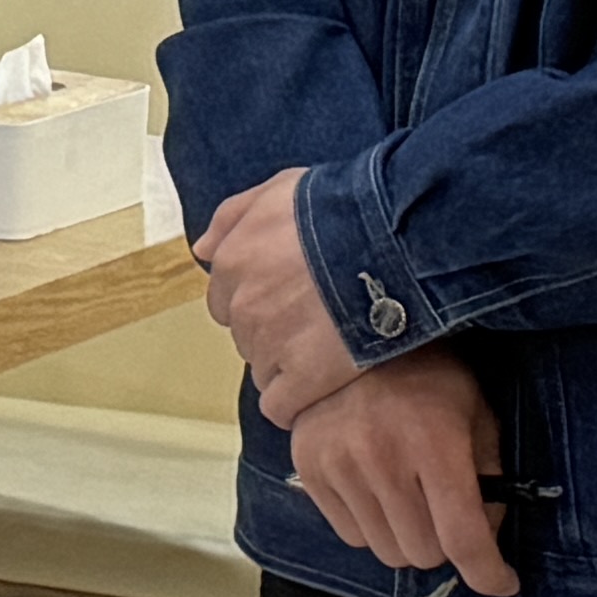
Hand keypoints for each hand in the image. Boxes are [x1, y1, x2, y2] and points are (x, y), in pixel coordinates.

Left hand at [195, 167, 363, 422]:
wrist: (393, 241)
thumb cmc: (341, 208)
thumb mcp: (281, 191)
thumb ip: (235, 218)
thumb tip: (203, 250)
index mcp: (234, 263)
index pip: (226, 300)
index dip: (258, 302)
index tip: (289, 300)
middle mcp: (244, 307)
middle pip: (246, 336)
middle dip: (273, 333)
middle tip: (315, 324)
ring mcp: (272, 346)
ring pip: (264, 370)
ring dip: (288, 366)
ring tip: (329, 352)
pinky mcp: (304, 379)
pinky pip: (282, 405)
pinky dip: (296, 402)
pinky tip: (320, 390)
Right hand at [285, 345, 521, 595]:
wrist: (350, 333)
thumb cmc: (427, 372)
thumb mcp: (475, 413)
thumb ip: (488, 475)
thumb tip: (486, 535)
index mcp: (434, 444)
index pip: (463, 538)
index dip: (489, 573)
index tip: (501, 581)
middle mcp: (382, 460)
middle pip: (423, 553)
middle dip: (444, 545)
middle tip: (448, 517)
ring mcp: (339, 465)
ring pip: (385, 550)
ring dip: (406, 538)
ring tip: (410, 500)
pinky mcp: (309, 469)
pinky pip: (350, 535)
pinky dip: (371, 527)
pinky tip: (378, 492)